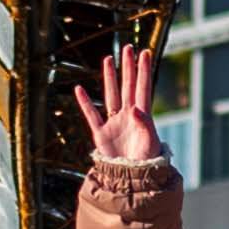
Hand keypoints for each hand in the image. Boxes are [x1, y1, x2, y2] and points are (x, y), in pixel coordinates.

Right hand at [74, 40, 162, 169]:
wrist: (131, 179)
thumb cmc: (146, 162)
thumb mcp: (149, 142)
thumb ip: (144, 125)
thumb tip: (135, 108)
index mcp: (143, 116)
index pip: (143, 88)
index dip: (143, 71)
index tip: (144, 52)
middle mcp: (128, 116)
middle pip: (127, 86)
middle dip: (128, 68)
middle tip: (128, 48)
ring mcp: (114, 123)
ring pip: (111, 95)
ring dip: (109, 78)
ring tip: (108, 59)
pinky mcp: (101, 134)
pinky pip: (91, 115)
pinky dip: (85, 103)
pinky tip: (79, 89)